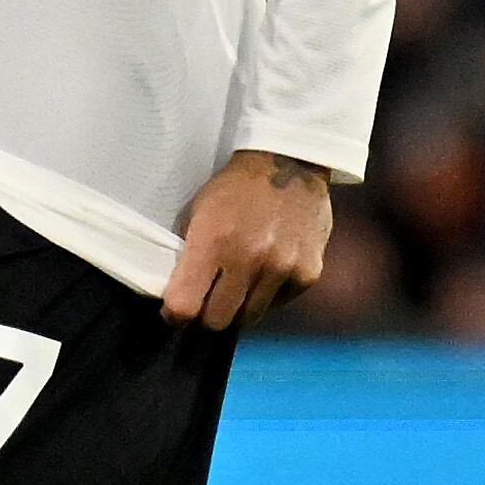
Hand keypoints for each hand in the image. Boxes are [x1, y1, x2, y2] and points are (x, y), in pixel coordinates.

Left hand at [163, 151, 332, 329]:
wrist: (290, 162)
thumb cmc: (235, 188)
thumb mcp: (198, 213)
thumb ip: (188, 257)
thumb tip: (179, 300)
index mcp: (213, 241)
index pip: (185, 306)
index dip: (176, 314)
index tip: (176, 311)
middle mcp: (249, 259)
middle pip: (217, 321)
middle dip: (208, 315)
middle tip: (208, 300)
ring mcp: (282, 268)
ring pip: (249, 317)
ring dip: (240, 305)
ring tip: (239, 280)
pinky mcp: (308, 273)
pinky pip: (278, 303)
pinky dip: (268, 294)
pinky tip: (267, 269)